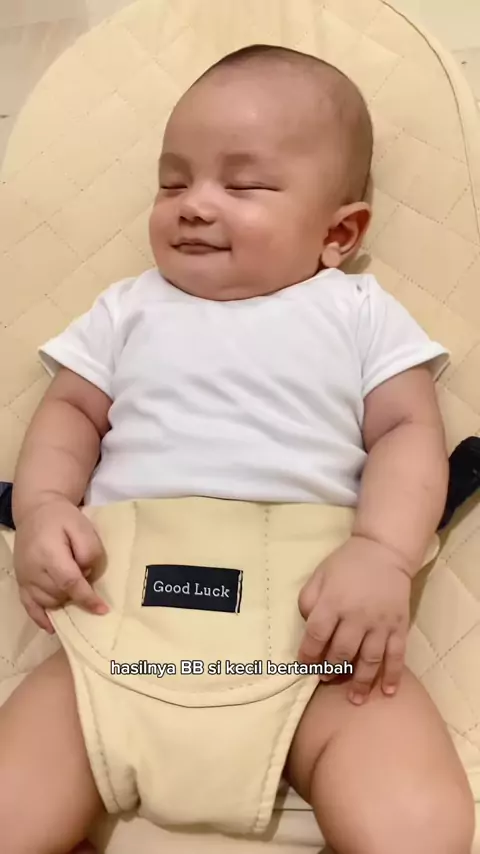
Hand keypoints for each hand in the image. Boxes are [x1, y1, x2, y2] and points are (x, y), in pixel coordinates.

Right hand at [13, 498, 107, 633]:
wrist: (36, 510)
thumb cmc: (63, 518)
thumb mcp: (82, 527)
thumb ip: (88, 551)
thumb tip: (87, 576)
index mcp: (49, 553)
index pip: (69, 582)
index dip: (86, 598)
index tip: (103, 609)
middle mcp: (33, 569)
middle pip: (59, 594)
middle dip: (77, 595)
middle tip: (87, 581)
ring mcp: (24, 577)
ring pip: (46, 602)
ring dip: (63, 603)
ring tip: (74, 593)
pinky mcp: (20, 581)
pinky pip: (28, 605)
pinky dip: (40, 618)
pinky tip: (51, 627)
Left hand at [297, 535, 411, 703]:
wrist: (384, 551)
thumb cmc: (346, 565)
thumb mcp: (319, 576)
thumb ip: (308, 601)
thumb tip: (307, 628)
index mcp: (333, 602)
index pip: (316, 635)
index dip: (308, 655)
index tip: (304, 666)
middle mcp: (356, 616)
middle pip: (341, 652)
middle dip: (331, 670)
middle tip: (326, 680)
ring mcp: (380, 623)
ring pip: (369, 660)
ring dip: (360, 682)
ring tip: (353, 699)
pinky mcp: (399, 626)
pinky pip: (396, 655)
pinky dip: (393, 676)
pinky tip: (387, 692)